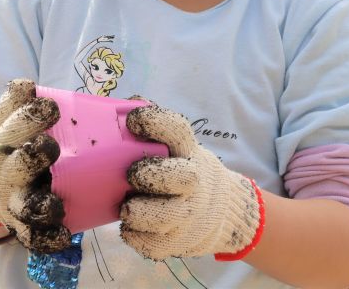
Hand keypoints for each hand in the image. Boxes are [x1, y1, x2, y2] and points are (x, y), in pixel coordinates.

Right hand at [0, 79, 70, 252]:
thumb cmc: (9, 140)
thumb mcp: (7, 116)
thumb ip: (19, 99)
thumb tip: (28, 84)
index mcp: (2, 136)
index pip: (12, 120)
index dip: (29, 114)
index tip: (51, 106)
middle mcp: (4, 167)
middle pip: (17, 164)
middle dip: (32, 157)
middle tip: (50, 147)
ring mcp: (12, 197)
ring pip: (25, 204)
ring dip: (40, 204)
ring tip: (56, 205)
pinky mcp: (21, 222)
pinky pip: (33, 235)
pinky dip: (46, 238)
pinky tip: (63, 235)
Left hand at [120, 105, 263, 260]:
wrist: (221, 208)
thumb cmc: (182, 167)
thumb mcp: (176, 145)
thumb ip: (154, 128)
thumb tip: (127, 104)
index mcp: (187, 150)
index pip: (177, 129)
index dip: (155, 122)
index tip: (133, 120)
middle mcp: (193, 180)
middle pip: (182, 177)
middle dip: (153, 175)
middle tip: (132, 174)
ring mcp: (189, 214)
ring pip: (166, 217)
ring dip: (140, 212)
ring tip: (127, 206)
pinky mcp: (179, 241)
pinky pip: (155, 245)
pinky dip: (138, 238)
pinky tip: (130, 227)